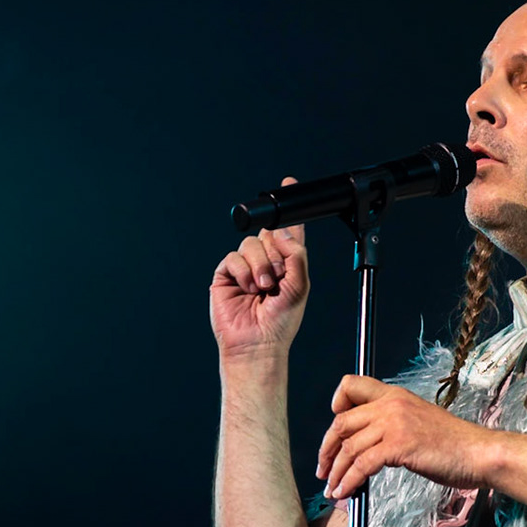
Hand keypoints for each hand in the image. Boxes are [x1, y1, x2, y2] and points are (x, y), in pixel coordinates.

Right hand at [210, 180, 309, 360]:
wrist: (257, 343)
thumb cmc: (280, 322)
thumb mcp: (300, 286)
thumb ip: (296, 255)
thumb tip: (280, 232)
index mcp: (287, 263)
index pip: (288, 230)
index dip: (288, 210)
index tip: (288, 182)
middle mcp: (266, 262)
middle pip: (269, 234)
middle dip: (275, 254)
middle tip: (277, 278)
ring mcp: (245, 268)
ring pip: (251, 244)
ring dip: (260, 266)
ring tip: (262, 287)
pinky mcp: (226, 275)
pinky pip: (233, 257)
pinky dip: (242, 272)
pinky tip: (247, 288)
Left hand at [315, 375, 496, 499]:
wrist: (478, 453)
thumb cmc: (452, 444)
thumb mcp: (417, 422)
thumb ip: (391, 425)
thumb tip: (365, 447)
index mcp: (394, 395)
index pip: (351, 384)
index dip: (336, 405)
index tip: (336, 431)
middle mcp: (391, 404)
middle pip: (341, 422)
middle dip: (327, 450)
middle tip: (322, 471)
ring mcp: (395, 423)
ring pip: (349, 447)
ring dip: (335, 472)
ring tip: (332, 490)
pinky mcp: (399, 445)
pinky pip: (362, 465)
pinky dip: (349, 481)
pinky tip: (347, 493)